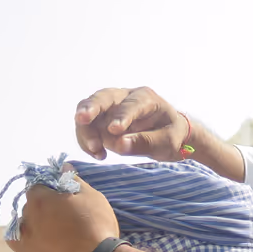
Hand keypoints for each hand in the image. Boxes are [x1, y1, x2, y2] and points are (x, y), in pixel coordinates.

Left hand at [7, 175, 119, 251]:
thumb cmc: (96, 229)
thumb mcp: (93, 198)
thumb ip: (75, 181)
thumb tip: (63, 167)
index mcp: (39, 201)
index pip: (36, 188)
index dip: (49, 191)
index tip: (62, 198)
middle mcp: (25, 222)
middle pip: (28, 211)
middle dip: (41, 212)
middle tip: (62, 220)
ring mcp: (24, 247)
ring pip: (18, 234)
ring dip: (29, 232)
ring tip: (49, 238)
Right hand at [75, 87, 189, 161]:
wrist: (167, 135)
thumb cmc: (171, 134)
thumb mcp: (167, 141)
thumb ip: (146, 142)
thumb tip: (120, 145)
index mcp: (145, 98)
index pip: (131, 104)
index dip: (122, 116)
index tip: (114, 130)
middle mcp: (125, 97)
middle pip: (103, 97)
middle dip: (90, 108)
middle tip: (81, 120)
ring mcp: (111, 107)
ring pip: (89, 110)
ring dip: (86, 130)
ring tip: (95, 150)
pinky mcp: (101, 119)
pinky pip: (87, 126)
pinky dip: (86, 139)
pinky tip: (97, 154)